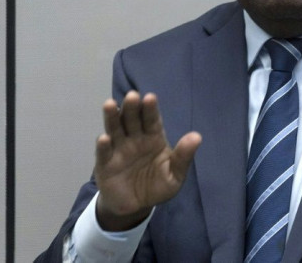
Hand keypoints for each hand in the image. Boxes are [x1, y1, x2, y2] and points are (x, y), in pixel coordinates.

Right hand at [94, 90, 201, 230]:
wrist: (137, 206)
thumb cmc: (157, 185)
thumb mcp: (175, 174)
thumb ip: (183, 156)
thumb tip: (197, 136)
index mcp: (153, 137)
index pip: (152, 119)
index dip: (151, 109)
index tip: (150, 98)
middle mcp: (135, 138)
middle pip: (132, 119)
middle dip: (131, 107)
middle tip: (132, 96)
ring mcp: (119, 149)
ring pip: (115, 129)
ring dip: (112, 117)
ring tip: (110, 104)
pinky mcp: (105, 163)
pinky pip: (104, 153)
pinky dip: (103, 145)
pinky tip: (104, 138)